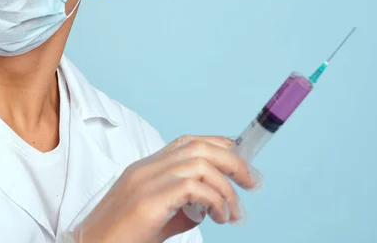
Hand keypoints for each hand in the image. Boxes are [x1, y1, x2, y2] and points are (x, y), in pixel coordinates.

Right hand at [72, 136, 263, 242]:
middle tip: (252, 182)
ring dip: (226, 188)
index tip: (241, 162)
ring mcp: (146, 181)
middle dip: (232, 161)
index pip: (188, 141)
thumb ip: (183, 205)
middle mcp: (146, 168)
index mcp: (147, 168)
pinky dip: (215, 200)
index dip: (219, 145)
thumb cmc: (124, 237)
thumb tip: (212, 204)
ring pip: (199, 164)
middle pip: (198, 147)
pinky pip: (193, 188)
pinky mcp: (148, 200)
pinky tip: (218, 217)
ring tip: (232, 213)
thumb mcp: (159, 216)